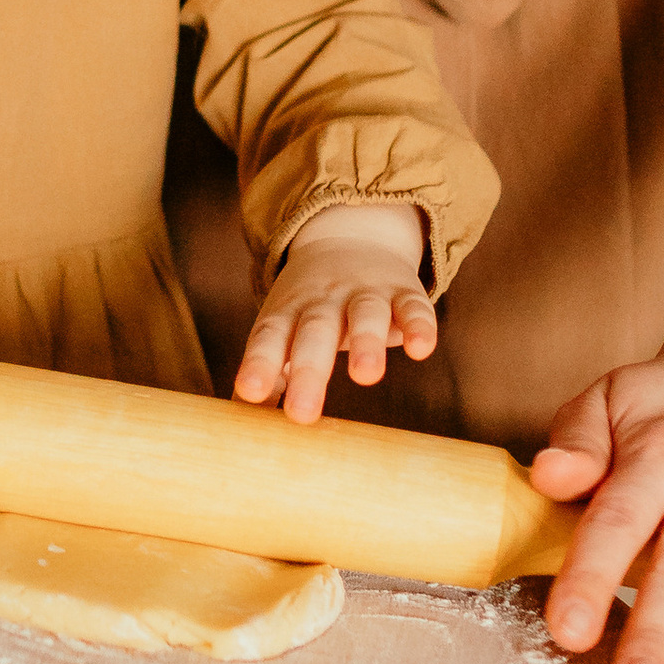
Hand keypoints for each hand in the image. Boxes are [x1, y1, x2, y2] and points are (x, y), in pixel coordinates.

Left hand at [233, 205, 434, 422]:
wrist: (351, 235)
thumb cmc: (310, 306)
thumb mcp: (284, 330)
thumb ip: (268, 376)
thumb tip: (242, 428)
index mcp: (288, 313)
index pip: (268, 337)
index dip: (259, 364)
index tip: (249, 394)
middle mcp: (324, 301)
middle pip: (314, 333)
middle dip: (307, 372)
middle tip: (302, 413)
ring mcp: (365, 294)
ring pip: (364, 315)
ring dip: (366, 343)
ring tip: (365, 377)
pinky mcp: (404, 292)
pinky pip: (413, 307)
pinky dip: (418, 326)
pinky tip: (421, 348)